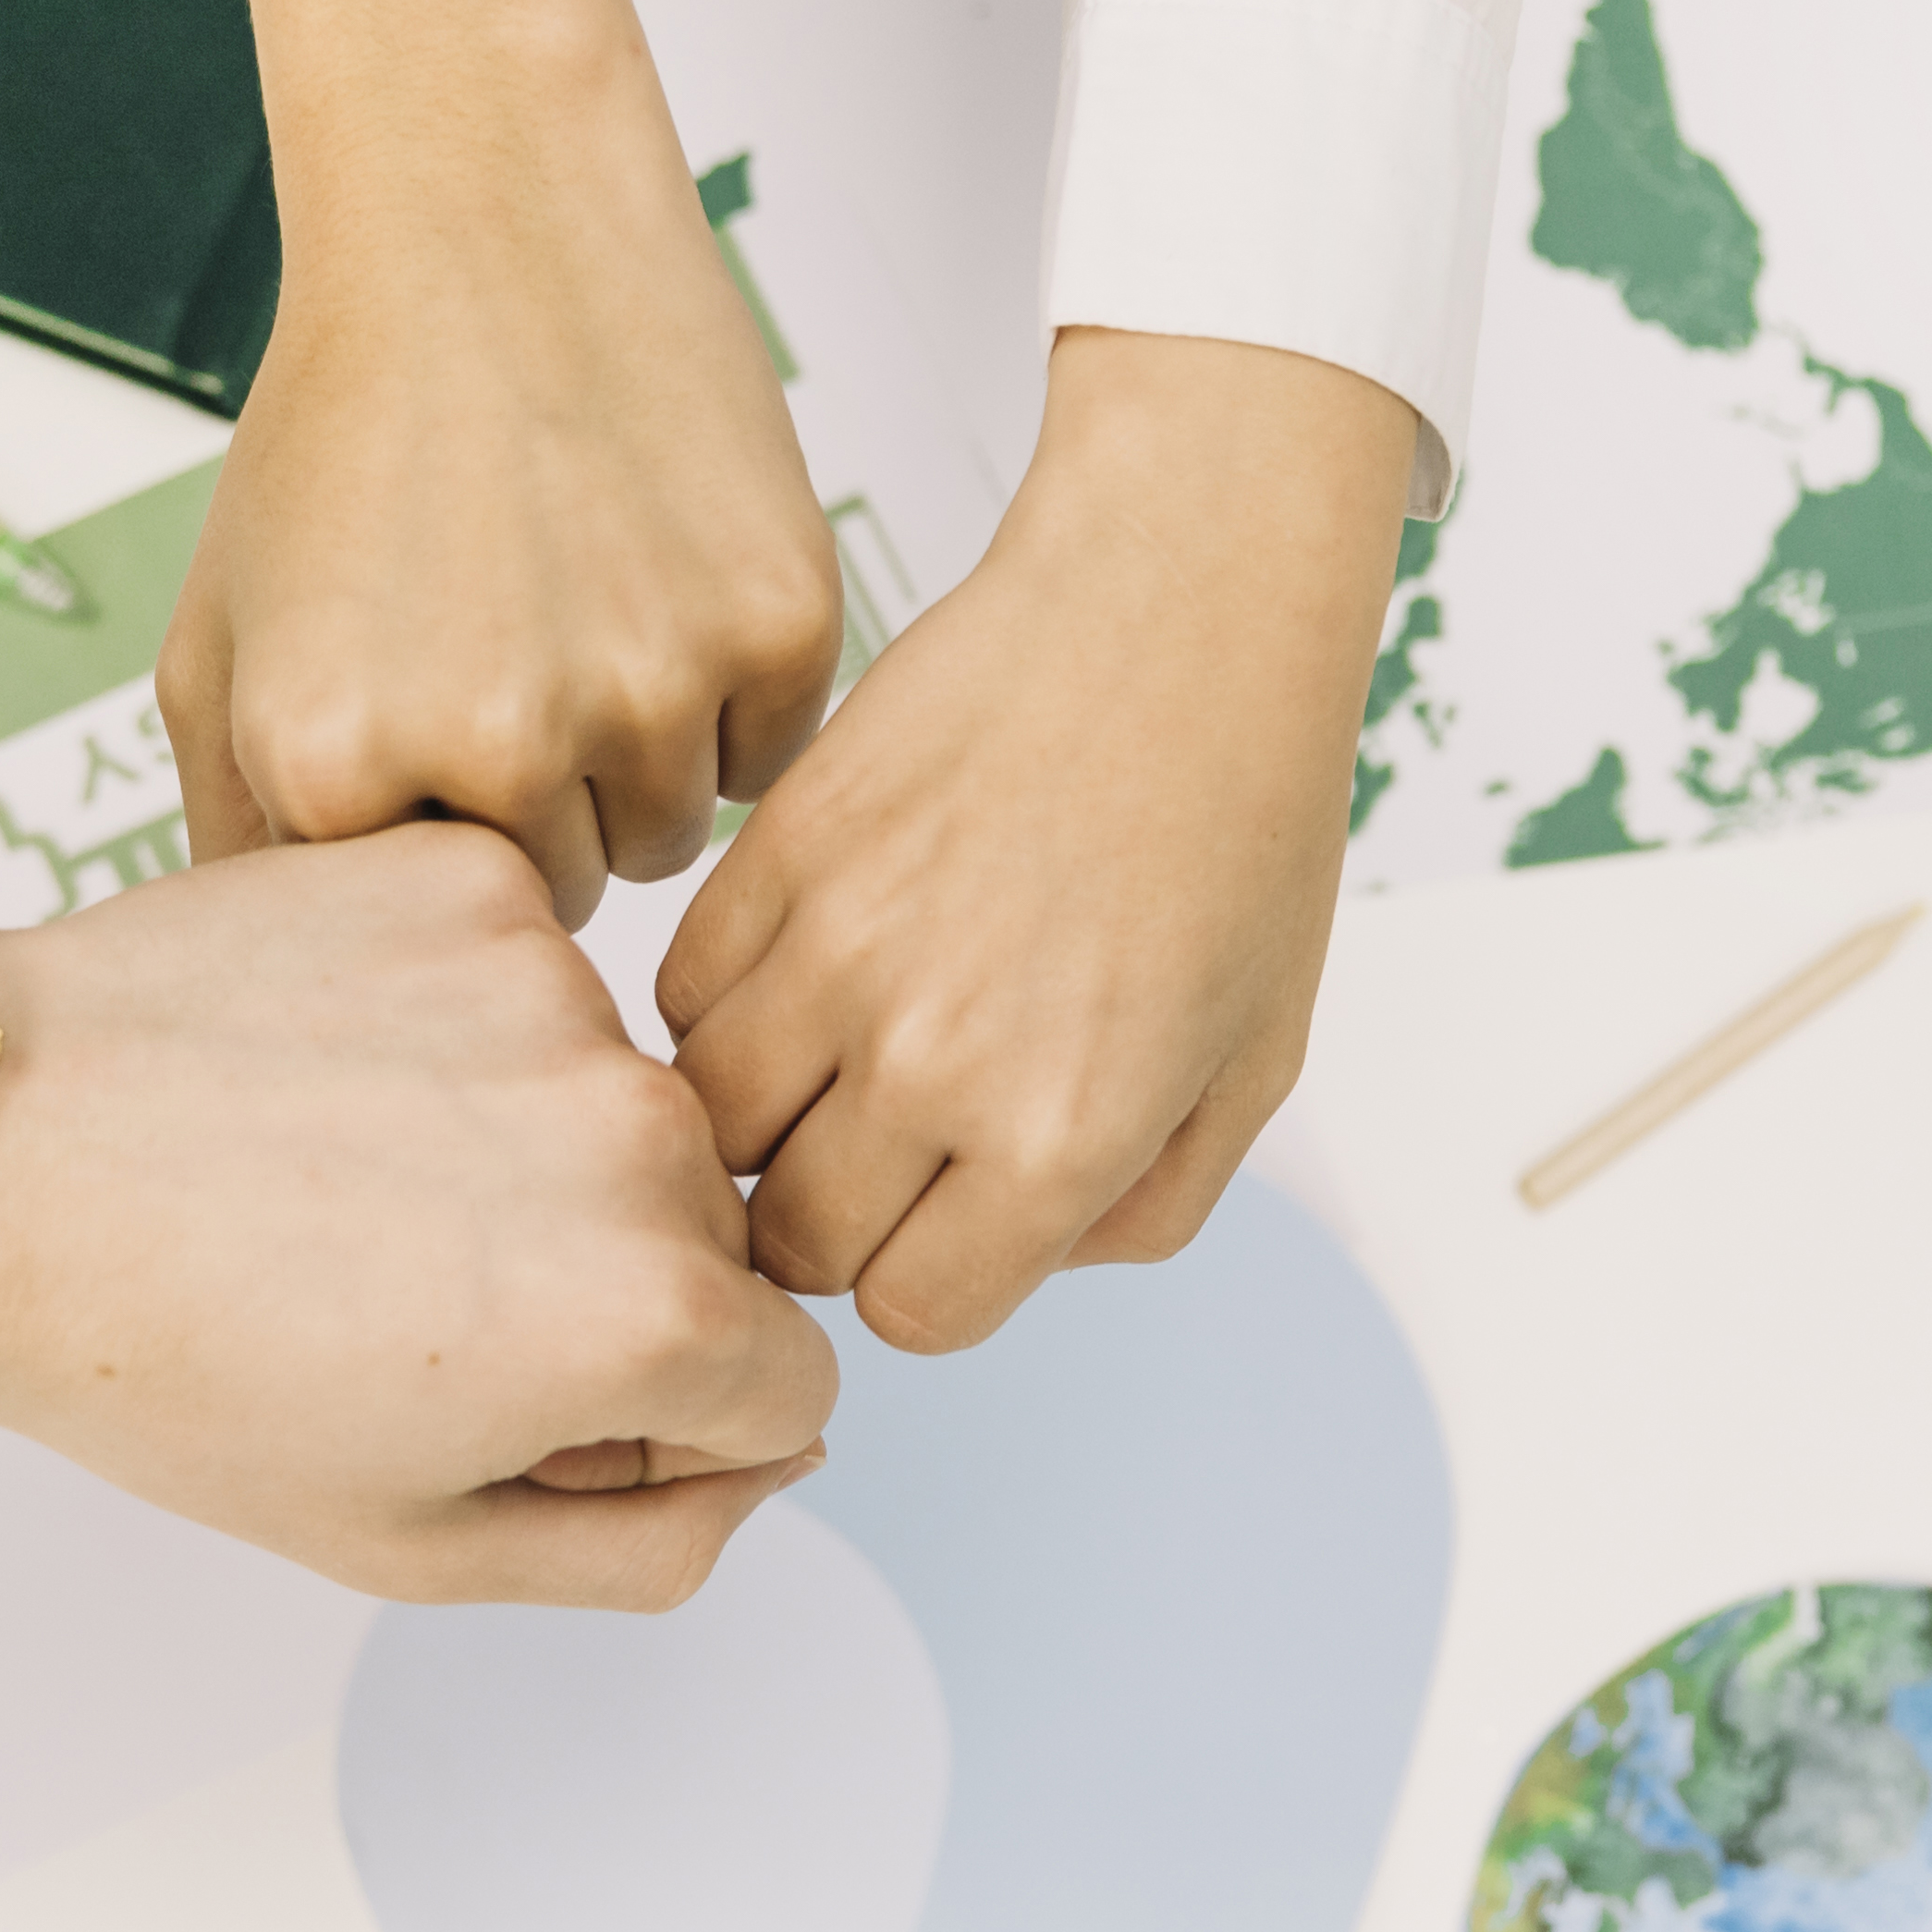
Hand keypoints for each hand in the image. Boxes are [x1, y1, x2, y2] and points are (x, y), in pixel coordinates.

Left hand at [0, 824, 838, 1606]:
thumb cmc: (163, 1363)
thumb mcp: (411, 1543)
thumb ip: (641, 1545)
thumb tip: (761, 1464)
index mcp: (648, 1313)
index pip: (789, 1388)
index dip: (663, 1428)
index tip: (519, 1406)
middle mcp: (642, 1130)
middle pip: (712, 1239)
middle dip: (601, 1285)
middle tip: (398, 1303)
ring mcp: (561, 986)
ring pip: (618, 1099)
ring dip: (526, 1147)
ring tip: (341, 1181)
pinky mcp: (473, 880)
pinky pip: (528, 974)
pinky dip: (452, 1025)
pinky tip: (324, 1073)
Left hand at [170, 0, 837, 925]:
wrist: (486, 229)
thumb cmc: (350, 429)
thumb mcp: (220, 651)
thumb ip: (242, 849)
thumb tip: (308, 1005)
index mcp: (337, 771)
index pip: (413, 930)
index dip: (423, 834)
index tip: (420, 725)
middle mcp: (494, 745)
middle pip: (551, 896)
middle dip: (531, 806)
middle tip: (505, 644)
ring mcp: (650, 689)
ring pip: (662, 835)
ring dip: (631, 755)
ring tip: (572, 600)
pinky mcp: (778, 628)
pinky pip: (767, 754)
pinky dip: (728, 690)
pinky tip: (656, 571)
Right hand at [657, 330, 1417, 1352]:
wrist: (1181, 618)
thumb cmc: (1237, 831)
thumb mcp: (1250, 1065)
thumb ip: (1142, 1209)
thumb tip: (1007, 1260)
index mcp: (1060, 1138)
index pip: (910, 1312)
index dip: (928, 1278)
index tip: (947, 1224)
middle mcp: (934, 1064)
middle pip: (794, 1241)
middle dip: (838, 1218)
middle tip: (886, 1150)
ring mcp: (839, 953)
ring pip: (711, 1126)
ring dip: (764, 1120)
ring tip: (833, 1062)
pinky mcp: (777, 852)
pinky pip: (681, 996)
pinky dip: (725, 1008)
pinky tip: (806, 969)